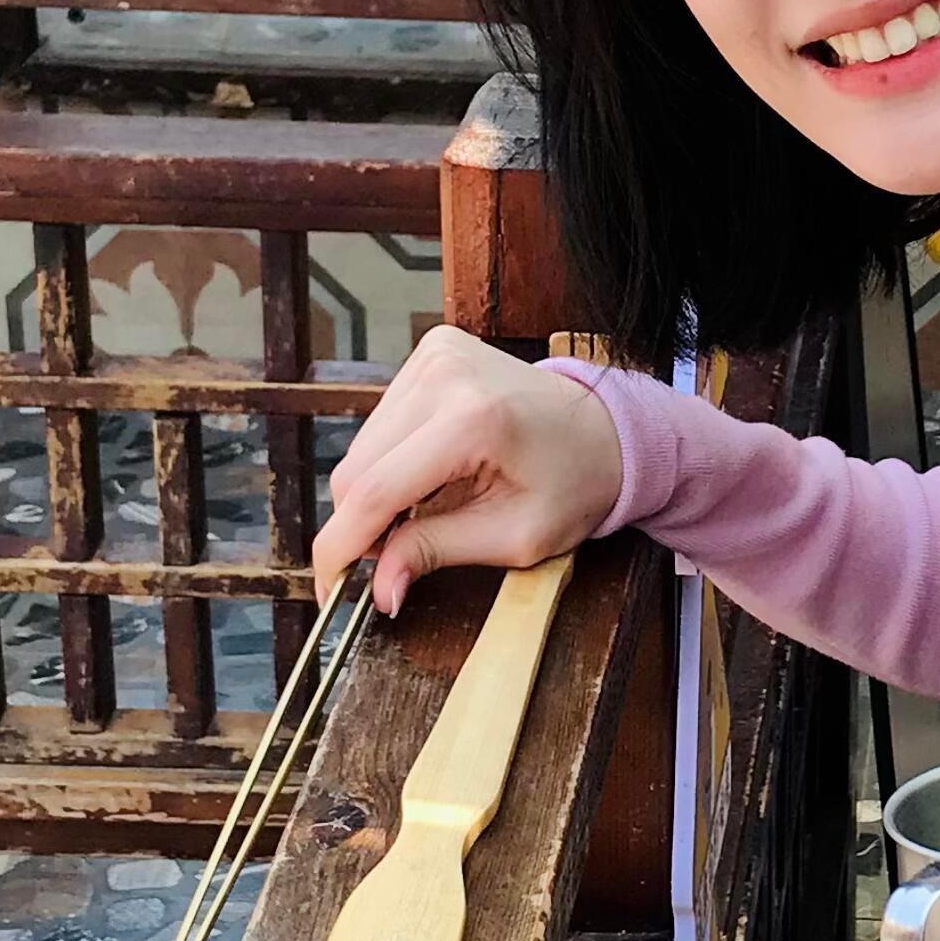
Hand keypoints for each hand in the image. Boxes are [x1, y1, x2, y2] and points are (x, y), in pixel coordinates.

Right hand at [312, 330, 624, 612]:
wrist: (609, 430)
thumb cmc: (575, 485)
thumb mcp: (514, 536)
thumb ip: (436, 554)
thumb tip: (378, 590)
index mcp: (471, 420)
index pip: (375, 492)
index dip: (342, 548)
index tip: (331, 590)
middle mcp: (444, 375)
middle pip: (356, 470)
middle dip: (363, 526)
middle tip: (394, 557)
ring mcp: (435, 354)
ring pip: (361, 448)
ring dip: (378, 492)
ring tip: (427, 509)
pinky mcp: (432, 350)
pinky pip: (381, 421)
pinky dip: (392, 459)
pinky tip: (432, 472)